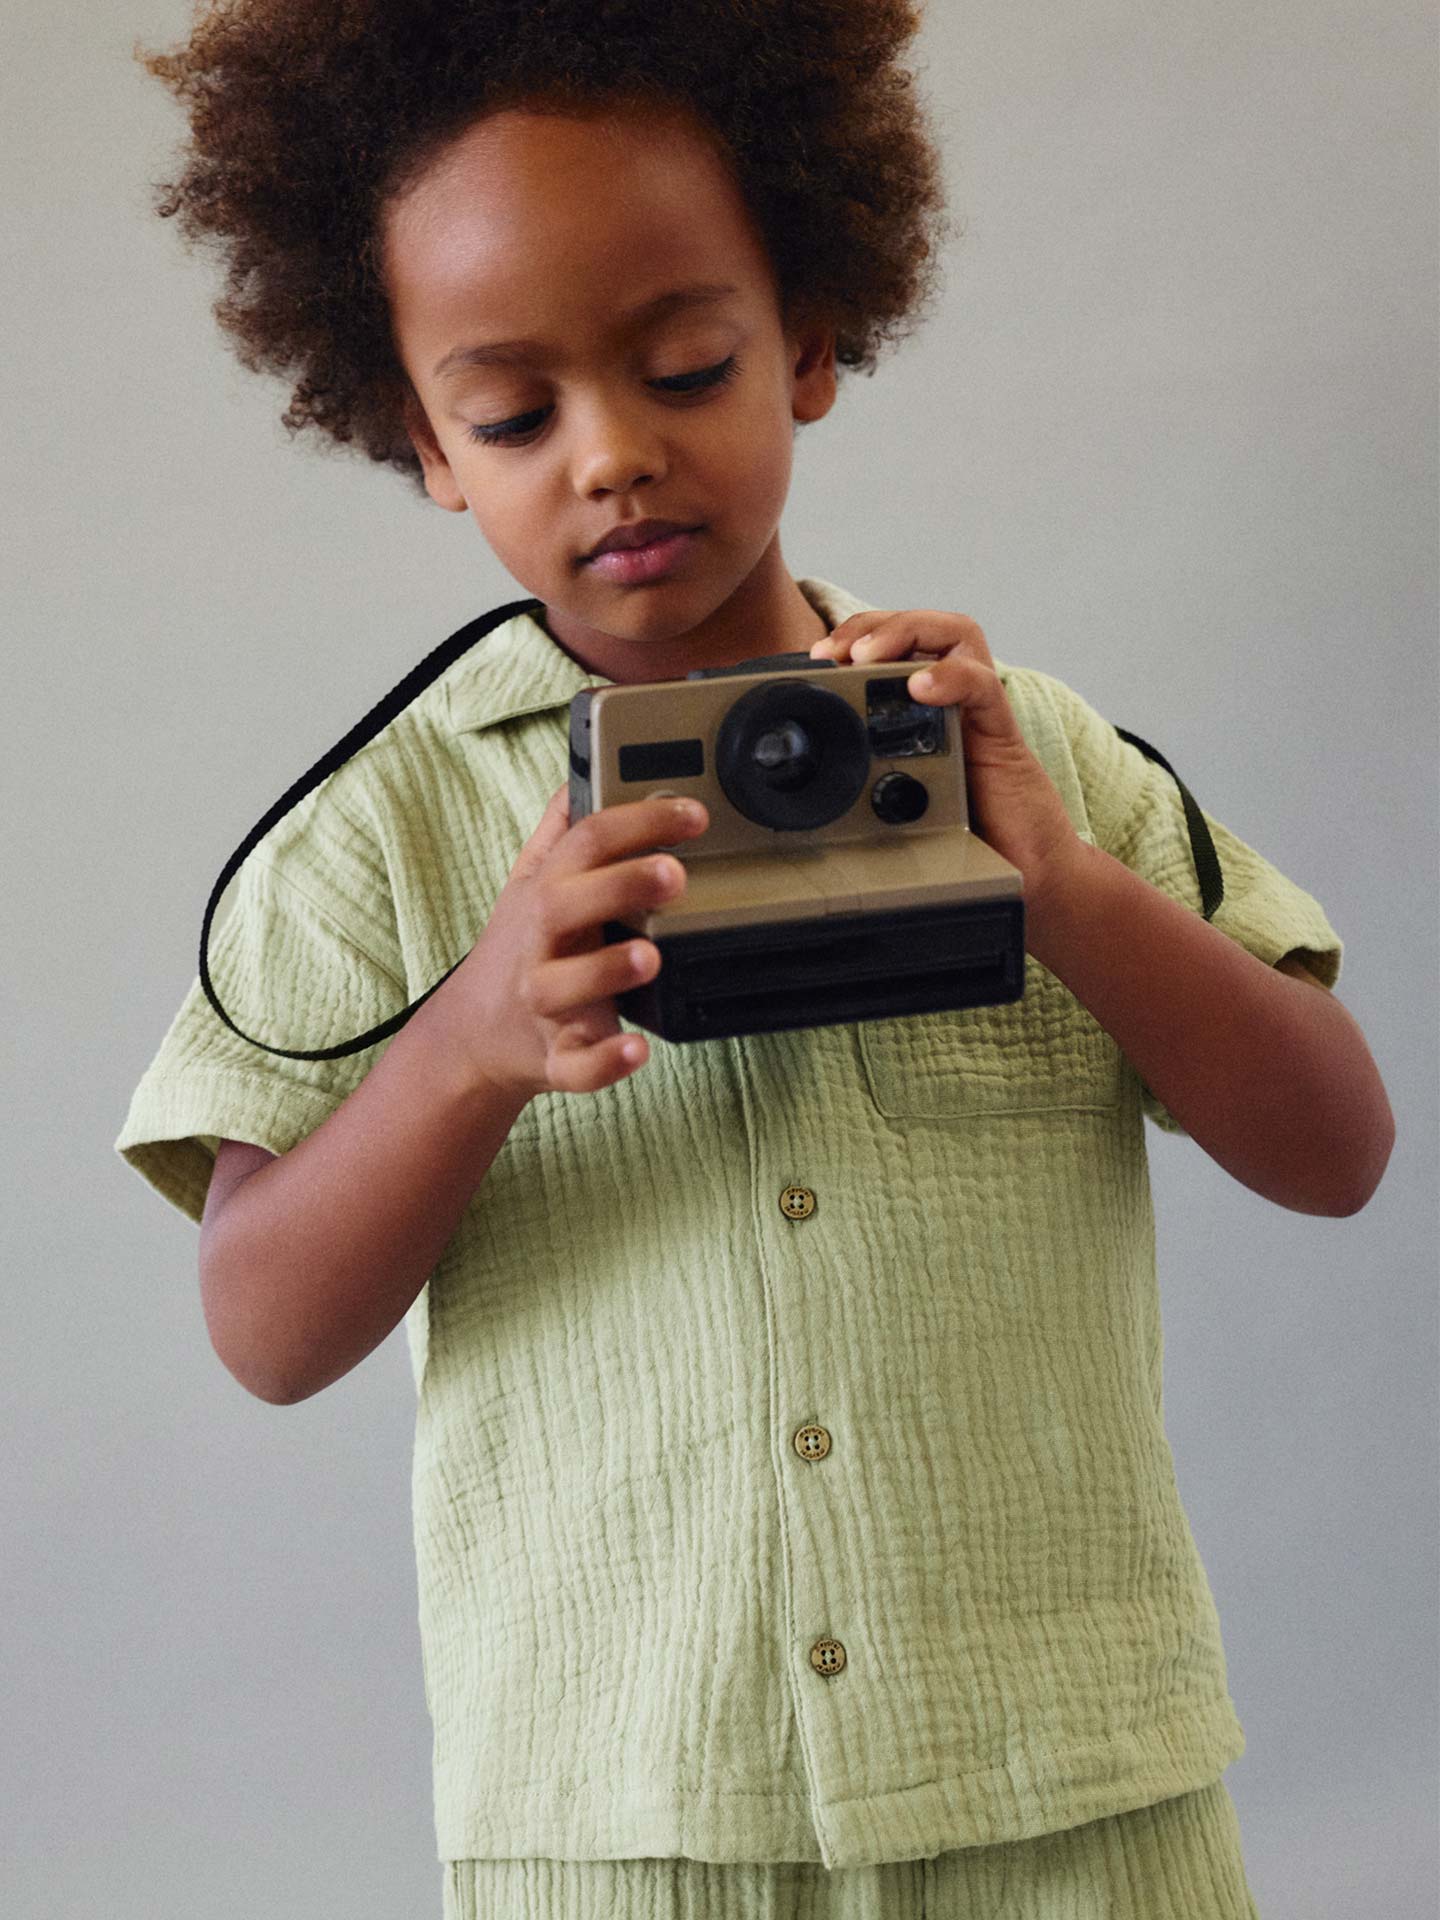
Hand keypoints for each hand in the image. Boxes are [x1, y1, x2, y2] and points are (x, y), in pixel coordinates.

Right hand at [432, 787, 708, 1103]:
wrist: (472, 1038)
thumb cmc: (518, 951)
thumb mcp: (530, 884)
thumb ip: (559, 832)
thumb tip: (581, 776)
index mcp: (545, 893)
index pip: (586, 841)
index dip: (639, 822)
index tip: (693, 814)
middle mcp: (540, 943)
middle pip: (567, 904)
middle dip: (620, 885)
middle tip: (675, 874)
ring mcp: (543, 1002)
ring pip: (564, 985)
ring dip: (607, 970)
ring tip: (651, 956)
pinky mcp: (554, 1057)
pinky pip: (575, 1065)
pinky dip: (604, 1061)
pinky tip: (636, 1050)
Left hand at [810, 609, 1084, 928]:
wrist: (1026, 875)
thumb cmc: (962, 839)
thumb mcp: (891, 806)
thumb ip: (856, 788)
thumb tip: (793, 801)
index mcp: (919, 710)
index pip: (889, 644)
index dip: (850, 638)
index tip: (809, 660)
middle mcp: (950, 701)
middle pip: (918, 625)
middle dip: (868, 626)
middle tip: (830, 652)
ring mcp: (977, 715)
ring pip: (955, 634)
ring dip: (906, 632)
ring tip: (868, 656)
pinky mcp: (1002, 737)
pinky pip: (982, 687)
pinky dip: (950, 677)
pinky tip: (919, 687)